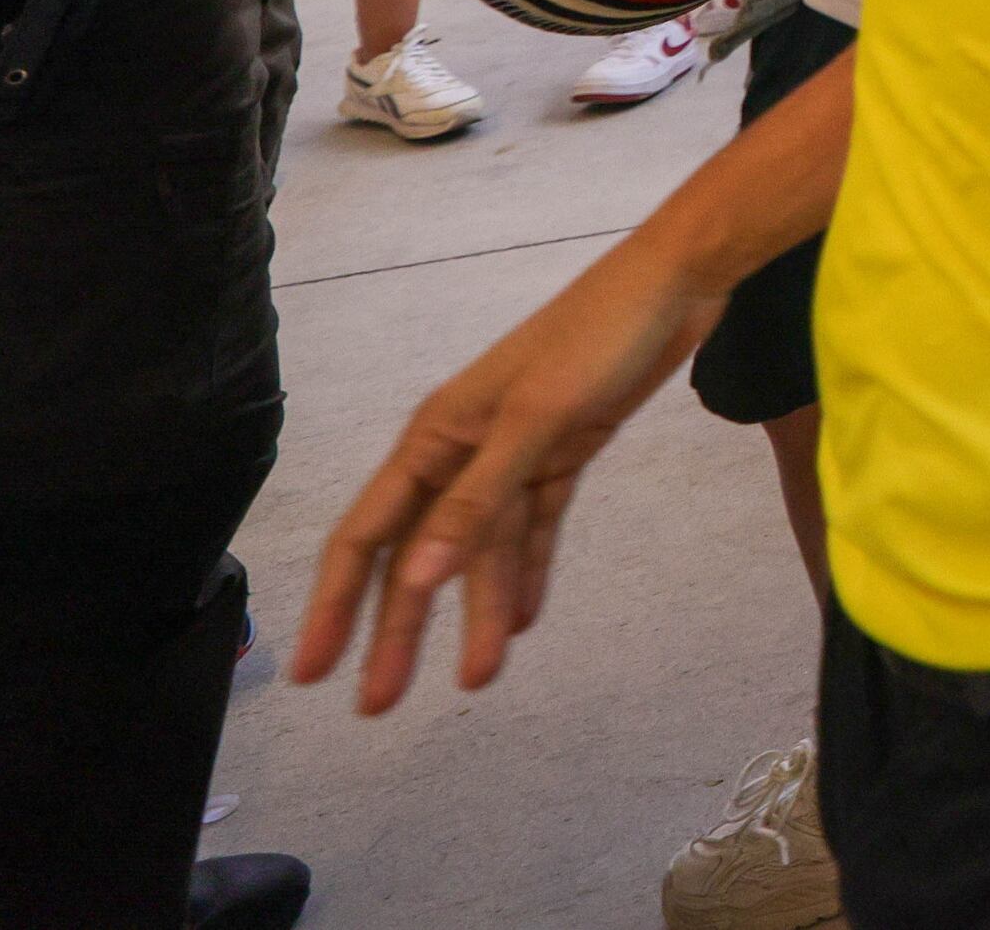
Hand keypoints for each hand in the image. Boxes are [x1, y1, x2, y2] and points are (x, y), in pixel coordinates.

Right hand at [292, 238, 730, 711]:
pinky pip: (532, 528)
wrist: (678, 284)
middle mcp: (463, 451)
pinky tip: (519, 622)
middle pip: (420, 556)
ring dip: (474, 613)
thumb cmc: (598, 336)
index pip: (368, 537)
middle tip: (380, 706)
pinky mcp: (563, 452)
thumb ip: (477, 501)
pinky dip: (526, 573)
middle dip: (399, 630)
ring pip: (481, 551)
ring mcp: (514, 454)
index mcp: (435, 437)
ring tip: (474, 682)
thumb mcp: (536, 419)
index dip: (336, 607)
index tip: (312, 671)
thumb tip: (416, 579)